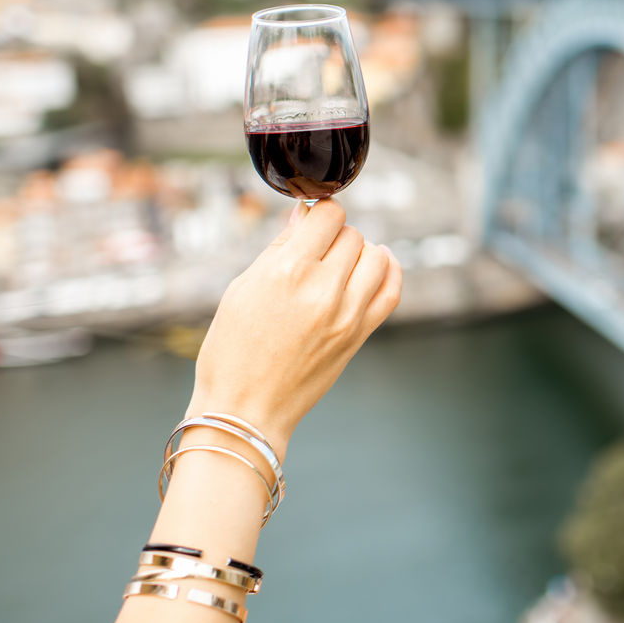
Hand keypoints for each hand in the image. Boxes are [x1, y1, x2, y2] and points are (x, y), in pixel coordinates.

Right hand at [184, 200, 402, 455]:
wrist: (246, 410)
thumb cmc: (232, 352)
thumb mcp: (241, 289)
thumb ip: (279, 248)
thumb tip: (303, 214)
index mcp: (286, 271)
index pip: (327, 215)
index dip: (318, 213)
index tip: (311, 220)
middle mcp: (322, 289)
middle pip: (352, 235)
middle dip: (334, 237)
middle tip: (316, 251)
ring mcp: (347, 314)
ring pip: (376, 256)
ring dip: (360, 253)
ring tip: (340, 263)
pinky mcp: (359, 335)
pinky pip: (391, 290)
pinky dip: (388, 271)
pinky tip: (376, 266)